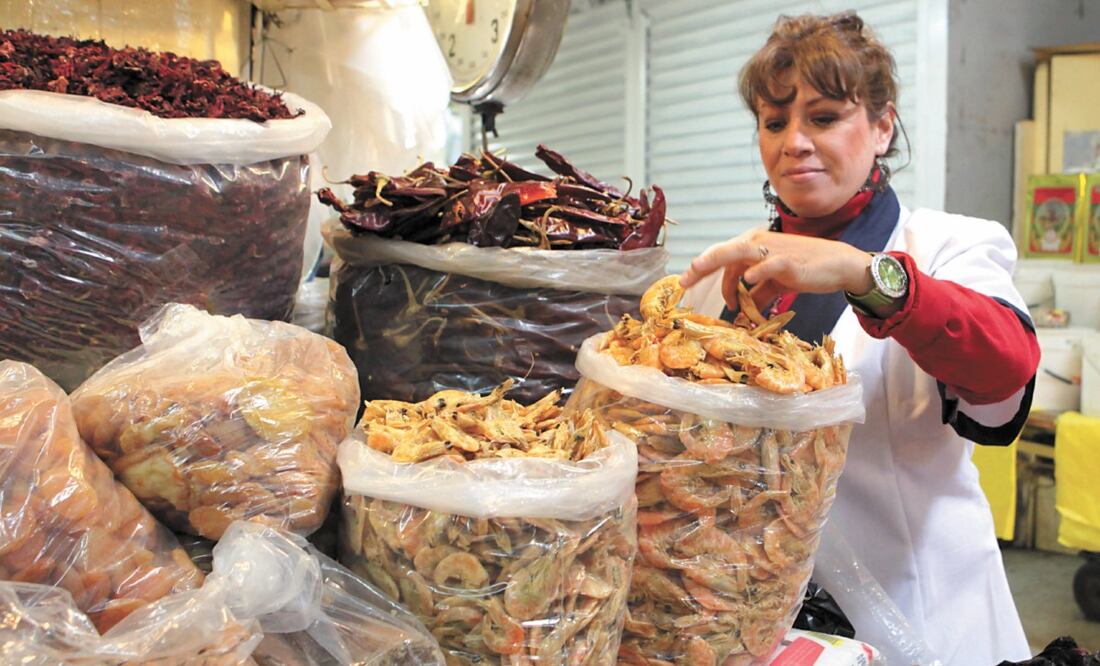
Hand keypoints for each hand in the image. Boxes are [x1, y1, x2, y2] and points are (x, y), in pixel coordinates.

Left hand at [680, 229, 874, 311]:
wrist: (837, 265)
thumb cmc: (804, 271)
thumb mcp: (775, 284)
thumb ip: (756, 294)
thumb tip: (740, 312)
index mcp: (754, 246)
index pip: (722, 256)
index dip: (702, 268)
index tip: (685, 283)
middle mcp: (760, 244)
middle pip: (723, 252)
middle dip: (701, 266)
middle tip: (684, 280)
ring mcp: (774, 251)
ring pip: (739, 252)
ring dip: (718, 262)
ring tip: (699, 270)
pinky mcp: (789, 262)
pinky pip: (769, 265)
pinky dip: (757, 272)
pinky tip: (747, 281)